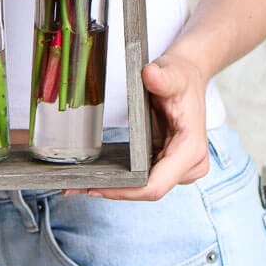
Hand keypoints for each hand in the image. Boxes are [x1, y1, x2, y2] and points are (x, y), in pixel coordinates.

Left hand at [67, 52, 209, 201]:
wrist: (188, 77)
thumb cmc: (182, 78)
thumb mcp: (173, 74)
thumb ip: (162, 77)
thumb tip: (150, 74)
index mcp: (190, 150)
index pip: (155, 185)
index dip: (124, 191)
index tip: (96, 187)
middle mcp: (188, 166)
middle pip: (146, 191)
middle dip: (113, 190)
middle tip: (74, 187)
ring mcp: (179, 170)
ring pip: (143, 189)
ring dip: (114, 188)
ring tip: (79, 184)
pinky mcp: (167, 166)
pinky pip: (142, 180)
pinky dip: (121, 180)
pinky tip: (97, 177)